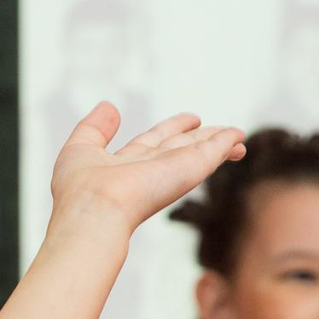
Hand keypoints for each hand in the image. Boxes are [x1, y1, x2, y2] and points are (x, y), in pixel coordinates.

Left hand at [48, 104, 245, 236]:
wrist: (95, 213)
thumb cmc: (79, 190)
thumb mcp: (79, 148)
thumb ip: (94, 127)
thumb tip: (109, 105)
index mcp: (127, 164)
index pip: (156, 142)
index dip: (173, 129)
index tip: (191, 120)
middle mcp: (153, 168)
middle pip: (184, 147)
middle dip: (202, 137)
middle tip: (224, 131)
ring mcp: (173, 169)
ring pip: (201, 151)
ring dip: (221, 142)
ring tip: (239, 137)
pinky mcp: (190, 169)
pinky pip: (212, 151)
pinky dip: (226, 143)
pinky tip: (238, 137)